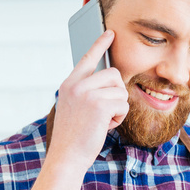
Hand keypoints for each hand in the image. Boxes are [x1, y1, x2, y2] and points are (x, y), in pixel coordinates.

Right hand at [47, 30, 128, 172]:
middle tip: (106, 110)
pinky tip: (105, 126)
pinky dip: (119, 118)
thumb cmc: (73, 137)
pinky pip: (123, 104)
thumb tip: (110, 79)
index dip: (100, 44)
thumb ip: (86, 91)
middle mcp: (77, 85)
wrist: (66, 157)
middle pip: (113, 74)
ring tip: (102, 121)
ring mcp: (87, 94)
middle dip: (116, 92)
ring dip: (117, 107)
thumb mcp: (73, 108)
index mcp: (69, 84)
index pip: (87, 58)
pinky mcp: (99, 105)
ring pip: (120, 90)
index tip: (110, 32)